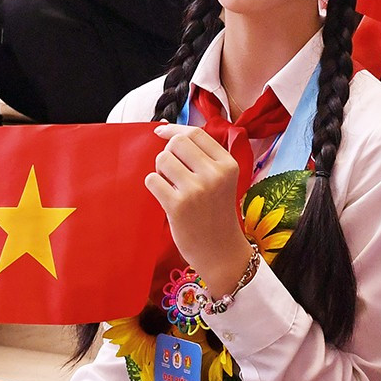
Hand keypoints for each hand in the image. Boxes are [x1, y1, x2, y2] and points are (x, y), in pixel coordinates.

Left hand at [144, 124, 251, 289]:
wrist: (220, 251)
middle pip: (177, 142)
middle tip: (172, 170)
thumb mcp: (222, 180)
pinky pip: (152, 180)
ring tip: (171, 185)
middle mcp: (215, 174)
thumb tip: (165, 128)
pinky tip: (165, 197)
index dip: (174, 130)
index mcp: (228, 164)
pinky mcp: (178, 206)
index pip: (195, 133)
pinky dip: (153, 185)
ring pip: (162, 159)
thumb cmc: (217, 213)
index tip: (161, 131)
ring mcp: (197, 190)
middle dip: (167, 152)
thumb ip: (202, 156)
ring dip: (160, 170)